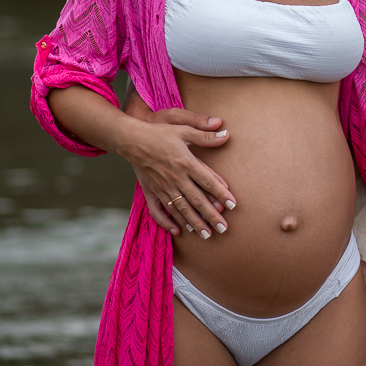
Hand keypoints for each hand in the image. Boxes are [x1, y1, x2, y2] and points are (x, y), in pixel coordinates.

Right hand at [119, 108, 235, 238]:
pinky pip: (159, 210)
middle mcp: (175, 178)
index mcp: (186, 163)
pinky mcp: (152, 191)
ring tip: (206, 235)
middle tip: (223, 229)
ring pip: (181, 209)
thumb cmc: (160, 133)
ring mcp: (163, 187)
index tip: (232, 205)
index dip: (221, 194)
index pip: (208, 182)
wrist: (132, 139)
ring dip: (194, 222)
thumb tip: (226, 134)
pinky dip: (167, 222)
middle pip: (196, 200)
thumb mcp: (184, 130)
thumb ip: (205, 135)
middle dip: (211, 216)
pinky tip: (177, 231)